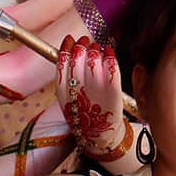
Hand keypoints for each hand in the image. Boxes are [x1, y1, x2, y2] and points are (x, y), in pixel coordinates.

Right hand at [56, 36, 127, 159]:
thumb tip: (69, 51)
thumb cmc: (83, 114)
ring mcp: (96, 89)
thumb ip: (66, 78)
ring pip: (93, 59)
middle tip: (85, 41)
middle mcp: (77, 89)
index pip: (62, 62)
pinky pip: (111, 67)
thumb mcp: (67, 98)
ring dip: (95, 49)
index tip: (70, 39)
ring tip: (96, 48)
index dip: (66, 47)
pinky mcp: (113, 90)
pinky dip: (110, 55)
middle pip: (77, 58)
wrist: (99, 135)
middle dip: (81, 46)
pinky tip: (109, 51)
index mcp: (63, 91)